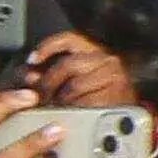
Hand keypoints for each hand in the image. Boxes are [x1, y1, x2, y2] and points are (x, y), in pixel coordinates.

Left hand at [18, 28, 138, 109]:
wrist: (127, 118)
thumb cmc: (99, 98)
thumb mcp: (73, 80)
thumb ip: (51, 75)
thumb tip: (31, 77)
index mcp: (95, 51)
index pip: (70, 39)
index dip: (48, 46)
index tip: (33, 59)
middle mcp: (107, 59)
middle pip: (67, 64)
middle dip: (48, 82)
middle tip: (40, 96)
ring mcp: (114, 76)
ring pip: (74, 85)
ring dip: (60, 99)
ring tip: (57, 108)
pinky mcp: (116, 95)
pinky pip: (84, 103)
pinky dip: (74, 110)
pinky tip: (72, 114)